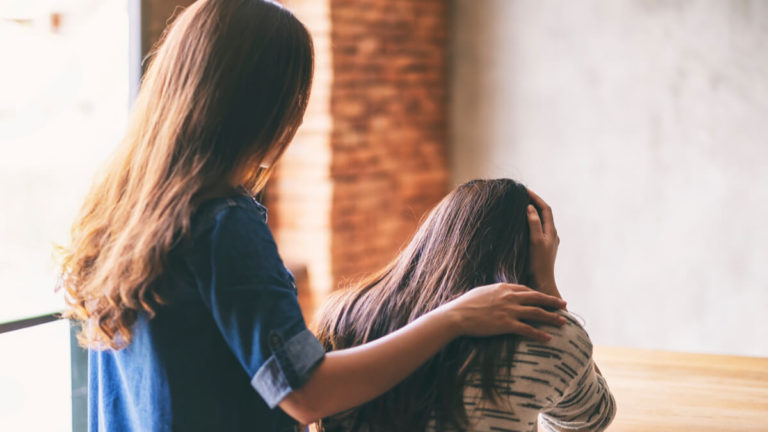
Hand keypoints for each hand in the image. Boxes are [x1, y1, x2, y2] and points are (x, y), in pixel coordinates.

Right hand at [439, 283, 566, 341]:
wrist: (457, 315)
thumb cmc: (465, 304)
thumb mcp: (482, 292)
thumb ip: (494, 292)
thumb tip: (499, 293)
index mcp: (503, 288)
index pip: (526, 289)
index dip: (539, 294)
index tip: (547, 298)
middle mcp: (509, 297)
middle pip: (537, 298)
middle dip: (552, 302)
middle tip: (564, 305)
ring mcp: (509, 310)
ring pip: (536, 312)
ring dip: (551, 317)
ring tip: (563, 322)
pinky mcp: (506, 324)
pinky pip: (527, 329)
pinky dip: (539, 334)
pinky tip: (548, 338)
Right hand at [526, 188, 560, 298]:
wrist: (541, 284)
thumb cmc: (538, 264)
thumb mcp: (536, 242)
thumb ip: (534, 224)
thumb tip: (530, 208)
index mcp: (551, 232)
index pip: (546, 209)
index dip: (536, 198)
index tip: (525, 191)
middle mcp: (551, 235)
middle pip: (544, 214)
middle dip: (534, 203)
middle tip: (522, 196)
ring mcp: (546, 242)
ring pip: (540, 222)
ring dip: (532, 212)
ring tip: (520, 206)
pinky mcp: (540, 249)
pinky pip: (536, 230)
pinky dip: (529, 223)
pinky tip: (520, 225)